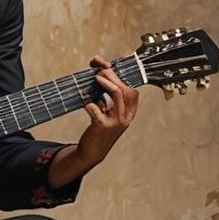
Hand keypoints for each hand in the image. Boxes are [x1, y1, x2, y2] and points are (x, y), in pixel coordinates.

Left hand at [74, 54, 137, 168]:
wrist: (91, 153)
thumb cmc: (99, 129)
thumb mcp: (108, 113)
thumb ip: (107, 98)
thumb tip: (100, 74)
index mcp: (129, 113)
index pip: (131, 91)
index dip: (120, 78)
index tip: (107, 67)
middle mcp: (125, 117)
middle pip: (124, 90)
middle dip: (112, 77)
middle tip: (100, 69)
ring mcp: (116, 122)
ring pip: (116, 96)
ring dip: (106, 84)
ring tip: (96, 77)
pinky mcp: (103, 127)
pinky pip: (98, 112)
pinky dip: (91, 105)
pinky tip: (86, 103)